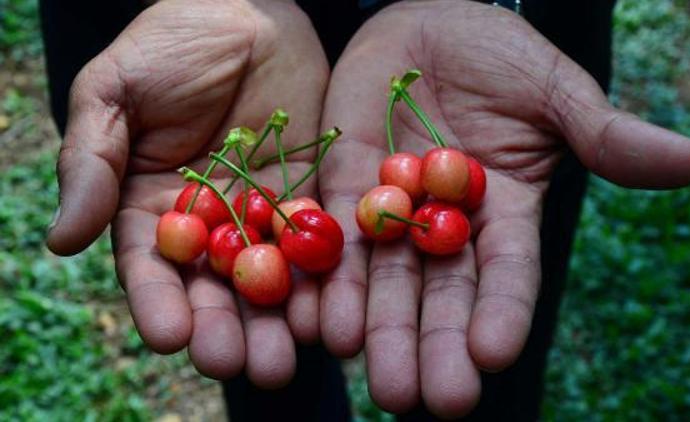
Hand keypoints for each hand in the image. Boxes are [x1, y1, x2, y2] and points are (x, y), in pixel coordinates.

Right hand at [46, 0, 328, 386]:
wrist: (245, 10)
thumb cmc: (169, 44)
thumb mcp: (113, 93)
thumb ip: (91, 164)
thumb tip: (61, 242)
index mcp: (152, 208)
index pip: (151, 268)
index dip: (159, 304)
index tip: (172, 336)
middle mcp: (210, 224)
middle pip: (215, 289)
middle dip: (225, 329)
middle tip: (236, 365)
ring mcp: (264, 214)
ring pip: (272, 280)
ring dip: (278, 322)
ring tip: (286, 357)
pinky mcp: (313, 196)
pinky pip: (321, 243)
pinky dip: (326, 280)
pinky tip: (332, 312)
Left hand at [318, 1, 689, 416]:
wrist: (426, 22)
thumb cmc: (499, 53)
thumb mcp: (553, 91)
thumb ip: (604, 133)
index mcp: (505, 211)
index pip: (508, 273)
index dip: (504, 311)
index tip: (493, 354)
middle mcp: (446, 226)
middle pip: (441, 295)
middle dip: (434, 345)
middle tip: (429, 397)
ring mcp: (392, 210)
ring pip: (383, 281)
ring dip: (376, 329)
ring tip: (370, 372)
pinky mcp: (344, 187)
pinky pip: (332, 238)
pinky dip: (325, 279)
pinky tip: (318, 321)